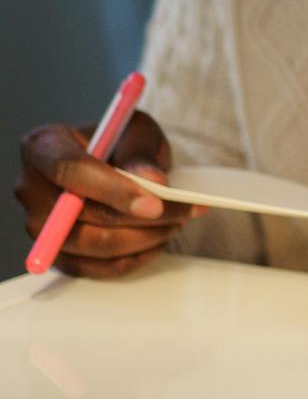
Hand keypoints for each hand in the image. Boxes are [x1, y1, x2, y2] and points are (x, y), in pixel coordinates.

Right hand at [15, 111, 199, 276]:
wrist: (115, 162)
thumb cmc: (121, 142)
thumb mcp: (136, 130)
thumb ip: (141, 152)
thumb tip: (153, 182)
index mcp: (43, 147)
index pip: (70, 171)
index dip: (113, 189)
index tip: (155, 203)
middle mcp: (32, 189)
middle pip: (83, 215)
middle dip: (141, 218)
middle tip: (184, 212)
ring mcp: (41, 227)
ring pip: (93, 246)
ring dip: (143, 239)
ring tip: (177, 223)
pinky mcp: (59, 254)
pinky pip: (97, 268)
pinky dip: (133, 258)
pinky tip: (159, 240)